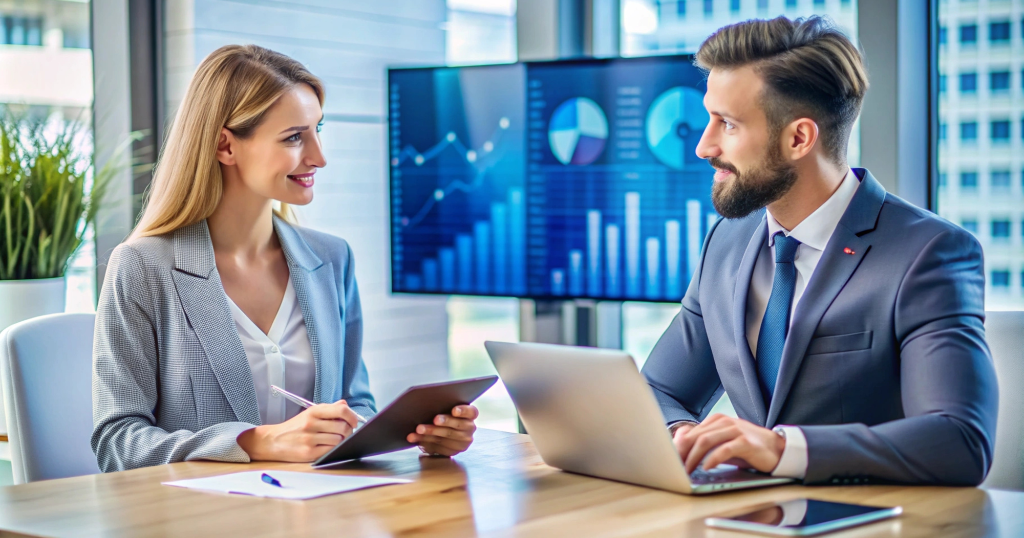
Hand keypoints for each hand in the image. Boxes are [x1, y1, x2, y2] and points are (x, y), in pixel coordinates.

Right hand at [237, 400, 359, 461]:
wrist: (273, 441)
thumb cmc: (295, 427)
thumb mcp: (310, 413)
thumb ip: (329, 409)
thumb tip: (345, 404)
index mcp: (313, 412)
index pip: (341, 410)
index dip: (352, 416)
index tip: (354, 421)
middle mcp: (311, 424)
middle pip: (343, 427)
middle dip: (349, 431)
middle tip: (346, 433)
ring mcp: (309, 439)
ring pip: (338, 440)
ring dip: (341, 441)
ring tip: (335, 439)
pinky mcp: (308, 453)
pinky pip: (330, 451)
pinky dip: (333, 449)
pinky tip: (328, 446)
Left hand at [406, 405, 478, 456]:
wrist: (446, 432)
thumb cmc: (444, 414)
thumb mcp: (447, 407)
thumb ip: (444, 404)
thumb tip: (428, 400)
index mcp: (470, 415)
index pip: (471, 412)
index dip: (463, 411)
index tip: (454, 410)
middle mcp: (469, 428)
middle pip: (457, 425)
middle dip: (444, 422)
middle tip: (434, 420)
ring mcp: (463, 442)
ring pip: (446, 437)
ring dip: (430, 434)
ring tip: (418, 430)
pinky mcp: (453, 451)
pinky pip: (438, 447)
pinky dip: (425, 442)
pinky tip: (416, 439)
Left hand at [671, 414, 784, 473]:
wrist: (776, 448)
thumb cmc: (747, 447)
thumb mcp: (723, 443)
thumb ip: (704, 443)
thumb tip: (680, 446)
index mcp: (716, 420)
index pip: (690, 433)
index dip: (677, 448)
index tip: (669, 462)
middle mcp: (724, 422)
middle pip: (694, 437)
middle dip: (681, 454)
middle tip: (674, 468)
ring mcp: (735, 430)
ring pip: (706, 442)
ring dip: (693, 458)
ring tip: (687, 471)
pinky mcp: (745, 442)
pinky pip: (724, 450)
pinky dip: (713, 459)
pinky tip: (707, 467)